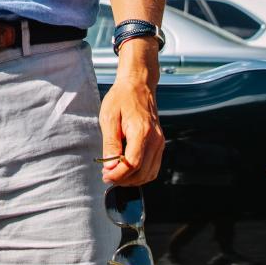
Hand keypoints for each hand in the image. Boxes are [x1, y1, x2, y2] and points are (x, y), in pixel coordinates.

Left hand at [100, 39, 163, 185]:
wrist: (138, 85)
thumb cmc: (122, 98)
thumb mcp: (109, 117)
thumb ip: (110, 143)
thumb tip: (109, 166)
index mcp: (142, 131)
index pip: (133, 163)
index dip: (118, 174)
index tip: (105, 175)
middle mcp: (155, 139)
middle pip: (142, 172)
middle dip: (123, 179)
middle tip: (107, 176)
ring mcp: (160, 142)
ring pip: (149, 174)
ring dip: (132, 179)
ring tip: (116, 173)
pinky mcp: (160, 144)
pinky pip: (153, 167)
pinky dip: (141, 174)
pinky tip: (127, 169)